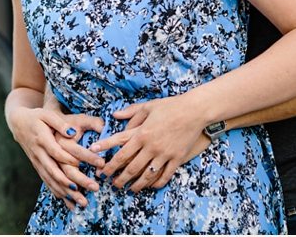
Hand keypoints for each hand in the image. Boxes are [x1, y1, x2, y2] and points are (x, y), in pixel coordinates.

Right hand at [9, 107, 103, 207]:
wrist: (18, 123)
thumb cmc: (36, 117)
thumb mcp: (47, 115)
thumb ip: (60, 123)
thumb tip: (73, 133)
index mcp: (42, 139)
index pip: (57, 152)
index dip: (70, 159)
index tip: (85, 165)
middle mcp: (39, 153)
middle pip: (56, 171)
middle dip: (73, 182)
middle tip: (93, 188)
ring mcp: (37, 162)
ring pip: (51, 180)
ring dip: (67, 192)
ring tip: (83, 202)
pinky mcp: (37, 167)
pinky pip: (47, 182)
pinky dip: (57, 192)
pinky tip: (68, 202)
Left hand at [88, 96, 206, 192]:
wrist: (195, 111)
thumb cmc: (170, 106)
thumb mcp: (148, 106)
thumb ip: (130, 113)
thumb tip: (114, 115)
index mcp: (141, 133)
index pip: (120, 150)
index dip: (108, 161)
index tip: (100, 168)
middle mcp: (151, 146)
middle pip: (131, 167)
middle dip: (120, 177)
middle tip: (112, 183)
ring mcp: (164, 154)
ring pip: (147, 175)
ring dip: (136, 184)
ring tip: (129, 189)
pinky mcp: (177, 158)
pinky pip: (165, 175)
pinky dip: (156, 183)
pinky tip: (150, 186)